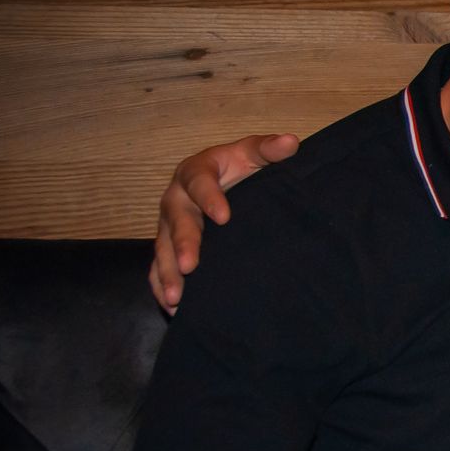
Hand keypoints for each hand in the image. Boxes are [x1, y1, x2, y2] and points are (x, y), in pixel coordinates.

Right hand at [149, 133, 297, 313]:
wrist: (228, 182)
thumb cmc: (241, 167)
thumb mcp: (254, 154)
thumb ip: (269, 150)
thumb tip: (291, 142)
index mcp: (196, 171)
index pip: (200, 182)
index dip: (210, 198)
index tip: (225, 217)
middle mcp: (176, 198)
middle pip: (176, 220)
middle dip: (182, 244)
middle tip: (190, 266)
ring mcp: (169, 225)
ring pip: (163, 248)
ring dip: (167, 273)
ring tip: (176, 298)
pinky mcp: (169, 246)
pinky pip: (159, 267)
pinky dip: (162, 286)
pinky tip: (173, 308)